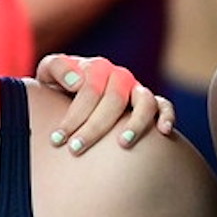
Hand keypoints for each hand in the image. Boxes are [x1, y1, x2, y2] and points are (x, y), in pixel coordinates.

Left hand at [34, 53, 174, 152]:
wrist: (70, 93)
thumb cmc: (58, 86)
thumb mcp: (49, 73)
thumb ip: (57, 68)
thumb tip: (76, 81)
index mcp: (96, 67)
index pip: (89, 89)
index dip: (73, 115)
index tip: (57, 139)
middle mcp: (119, 76)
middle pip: (114, 100)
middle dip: (94, 127)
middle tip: (75, 149)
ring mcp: (136, 89)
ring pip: (144, 102)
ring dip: (135, 124)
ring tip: (122, 145)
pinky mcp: (150, 102)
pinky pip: (164, 105)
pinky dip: (168, 116)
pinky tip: (164, 132)